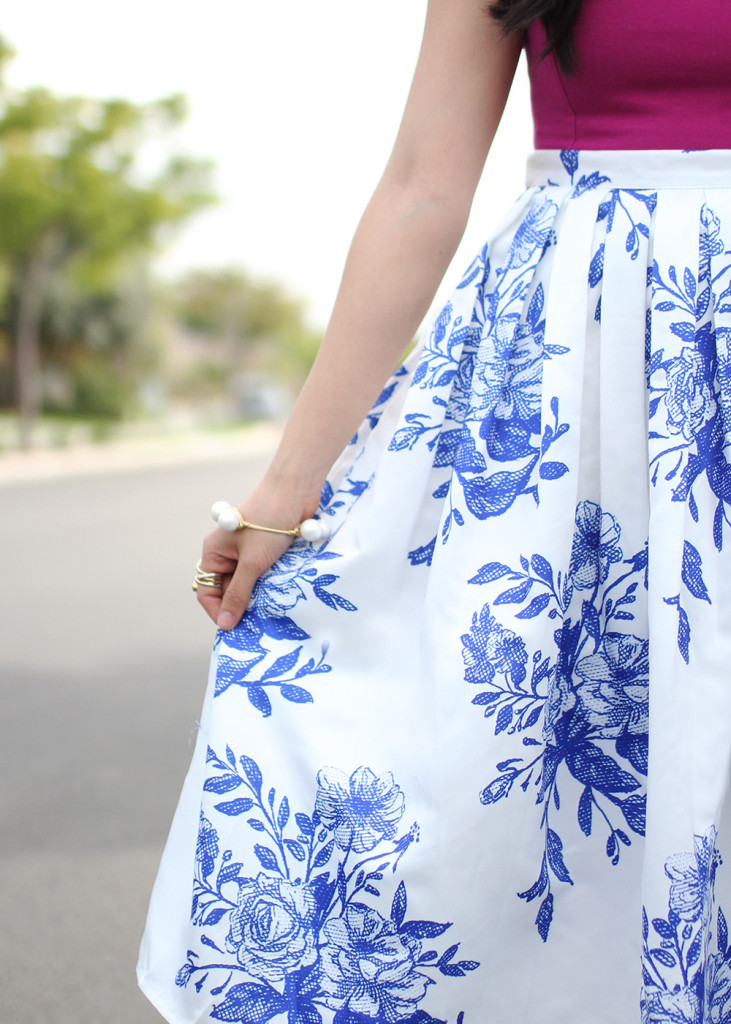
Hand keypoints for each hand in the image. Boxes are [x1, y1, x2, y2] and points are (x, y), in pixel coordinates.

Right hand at [195, 480, 321, 630]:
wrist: (295, 492)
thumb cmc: (268, 523)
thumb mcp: (252, 563)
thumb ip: (238, 594)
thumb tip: (225, 625)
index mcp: (214, 553)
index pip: (207, 591)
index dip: (218, 611)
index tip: (235, 628)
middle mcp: (227, 553)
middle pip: (228, 590)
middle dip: (241, 606)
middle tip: (257, 623)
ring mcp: (247, 552)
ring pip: (248, 584)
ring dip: (257, 596)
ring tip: (269, 609)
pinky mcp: (266, 551)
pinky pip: (263, 575)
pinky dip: (269, 586)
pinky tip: (279, 594)